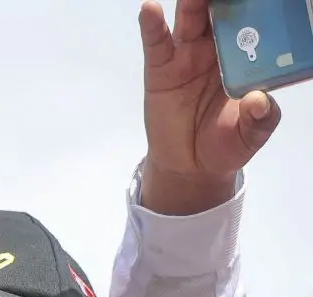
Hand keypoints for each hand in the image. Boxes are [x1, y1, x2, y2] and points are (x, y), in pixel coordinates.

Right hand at [139, 0, 281, 213]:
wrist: (190, 166)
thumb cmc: (227, 144)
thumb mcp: (252, 135)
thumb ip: (261, 119)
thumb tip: (259, 102)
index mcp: (246, 58)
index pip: (254, 25)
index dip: (256, 8)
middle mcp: (218, 50)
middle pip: (222, 13)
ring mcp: (188, 56)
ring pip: (192, 19)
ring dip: (193, 1)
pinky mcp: (161, 68)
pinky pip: (157, 43)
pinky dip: (152, 25)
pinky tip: (150, 9)